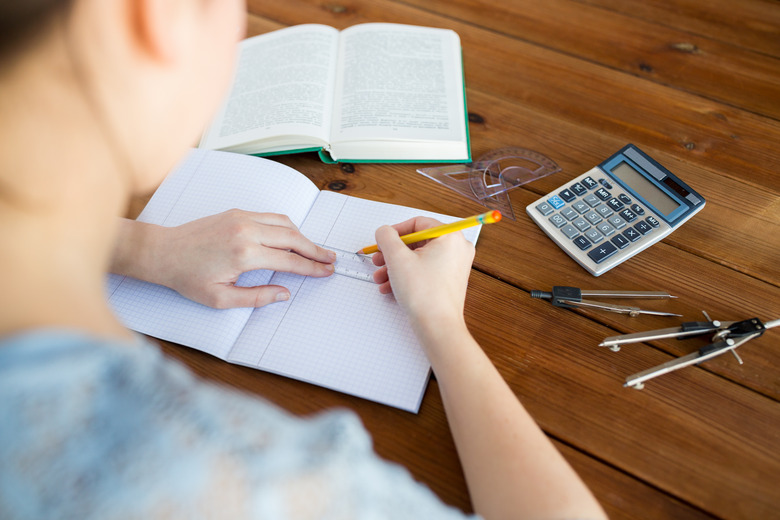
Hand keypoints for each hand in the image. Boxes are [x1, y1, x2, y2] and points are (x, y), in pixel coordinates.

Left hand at [112, 210, 335, 307]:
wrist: (163, 252)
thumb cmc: (187, 277)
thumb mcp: (221, 298)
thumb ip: (256, 297)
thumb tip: (283, 293)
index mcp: (244, 254)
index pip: (289, 260)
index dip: (311, 267)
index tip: (325, 272)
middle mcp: (246, 231)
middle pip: (293, 238)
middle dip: (315, 249)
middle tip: (330, 259)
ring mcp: (241, 218)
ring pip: (284, 223)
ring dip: (303, 236)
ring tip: (315, 249)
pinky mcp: (236, 213)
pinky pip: (270, 216)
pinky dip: (286, 225)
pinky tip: (292, 236)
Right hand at [371, 217, 474, 327]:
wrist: (437, 327)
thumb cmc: (424, 293)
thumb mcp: (397, 258)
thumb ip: (387, 237)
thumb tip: (384, 231)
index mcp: (450, 236)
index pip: (418, 224)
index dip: (395, 232)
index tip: (382, 241)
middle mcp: (457, 248)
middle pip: (417, 242)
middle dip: (393, 253)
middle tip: (378, 260)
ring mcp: (455, 266)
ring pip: (419, 259)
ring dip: (396, 267)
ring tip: (380, 278)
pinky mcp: (450, 281)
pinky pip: (425, 271)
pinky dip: (407, 276)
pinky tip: (390, 287)